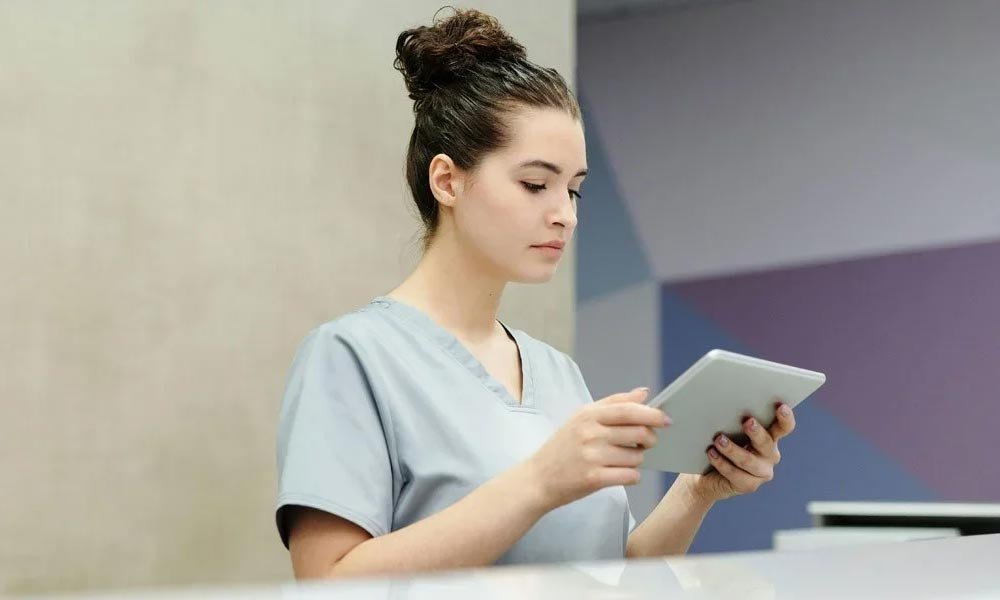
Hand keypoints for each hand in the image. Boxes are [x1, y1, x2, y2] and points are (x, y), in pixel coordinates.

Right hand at [522, 387, 671, 510]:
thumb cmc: (563, 447)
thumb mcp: (582, 418)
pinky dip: (632, 476)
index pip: (628, 410)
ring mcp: (592, 456)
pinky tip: (620, 473)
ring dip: (637, 459)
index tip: (666, 419)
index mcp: (588, 415)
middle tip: (646, 442)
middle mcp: (590, 433)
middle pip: (638, 432)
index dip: (651, 414)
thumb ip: (614, 403)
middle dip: (649, 439)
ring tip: (623, 459)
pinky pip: (630, 475)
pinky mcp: (594, 478)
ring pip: (637, 456)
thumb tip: (644, 392)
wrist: (538, 478)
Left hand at [683, 401, 796, 502]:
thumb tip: (726, 404)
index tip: (781, 407)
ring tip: (718, 439)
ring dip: (732, 449)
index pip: (784, 427)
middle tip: (747, 422)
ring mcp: (761, 472)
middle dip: (757, 432)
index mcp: (770, 437)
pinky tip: (711, 453)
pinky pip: (735, 474)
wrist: (707, 474)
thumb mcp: (730, 430)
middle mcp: (770, 454)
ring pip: (748, 460)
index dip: (785, 418)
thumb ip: (734, 420)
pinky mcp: (749, 485)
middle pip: (766, 443)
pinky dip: (721, 463)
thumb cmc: (721, 444)